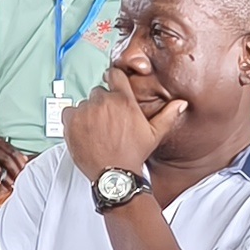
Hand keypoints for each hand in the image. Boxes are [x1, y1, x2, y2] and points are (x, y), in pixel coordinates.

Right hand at [0, 135, 28, 208]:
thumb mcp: (1, 146)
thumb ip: (13, 152)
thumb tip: (26, 160)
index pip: (12, 152)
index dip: (19, 162)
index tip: (24, 170)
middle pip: (5, 159)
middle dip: (14, 170)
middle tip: (19, 179)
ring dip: (4, 177)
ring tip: (11, 183)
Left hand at [58, 78, 179, 187]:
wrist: (114, 174)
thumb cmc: (133, 155)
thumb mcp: (154, 134)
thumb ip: (167, 115)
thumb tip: (181, 103)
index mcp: (124, 100)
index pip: (115, 74)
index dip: (113, 79)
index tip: (113, 86)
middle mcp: (103, 102)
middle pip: (99, 91)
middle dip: (103, 103)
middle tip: (107, 120)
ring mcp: (86, 111)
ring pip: (84, 103)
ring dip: (88, 112)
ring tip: (96, 129)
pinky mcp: (72, 122)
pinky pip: (69, 112)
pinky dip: (73, 119)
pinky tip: (84, 131)